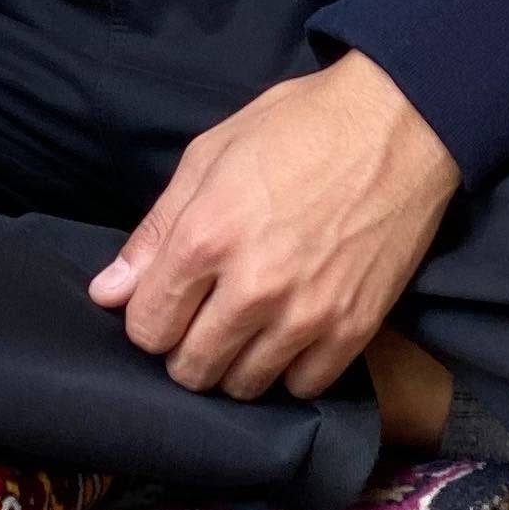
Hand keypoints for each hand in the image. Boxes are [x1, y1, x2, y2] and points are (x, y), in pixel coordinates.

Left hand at [89, 52, 460, 403]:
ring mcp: (307, 314)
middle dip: (186, 349)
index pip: (148, 329)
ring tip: (248, 327)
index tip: (167, 302)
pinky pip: (303, 387)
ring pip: (244, 385)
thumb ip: (155, 230)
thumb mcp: (210, 155)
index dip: (149, 319)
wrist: (400, 122)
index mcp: (206, 238)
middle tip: (205, 317)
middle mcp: (253, 287)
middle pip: (191, 369)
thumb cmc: (299, 126)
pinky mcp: (354, 328)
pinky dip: (290, 371)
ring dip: (236, 363)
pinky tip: (290, 336)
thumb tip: (108, 293)